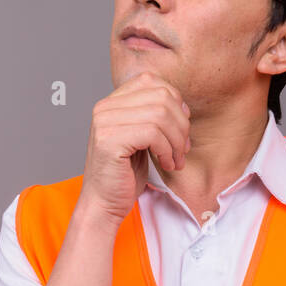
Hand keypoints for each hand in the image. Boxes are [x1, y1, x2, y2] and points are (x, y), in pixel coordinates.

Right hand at [79, 71, 190, 225]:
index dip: (174, 101)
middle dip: (181, 124)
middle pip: (161, 96)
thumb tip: (182, 105)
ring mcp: (104, 122)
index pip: (150, 81)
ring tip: (175, 159)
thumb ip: (153, 115)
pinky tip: (165, 164)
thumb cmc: (124, 174)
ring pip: (161, 114)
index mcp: (111, 103)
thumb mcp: (142, 138)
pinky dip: (167, 150)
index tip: (179, 128)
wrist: (103, 204)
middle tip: (182, 148)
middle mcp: (104, 107)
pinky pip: (153, 133)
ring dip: (177, 140)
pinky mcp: (109, 140)